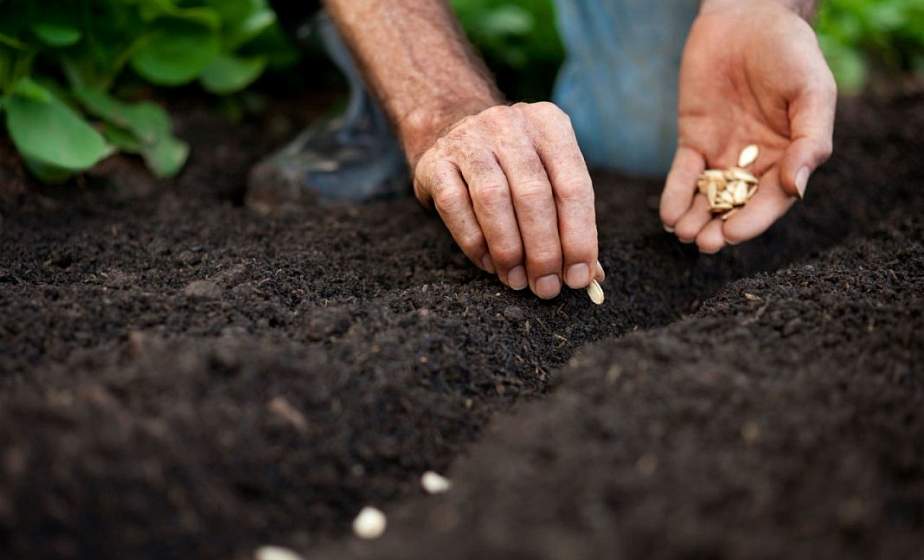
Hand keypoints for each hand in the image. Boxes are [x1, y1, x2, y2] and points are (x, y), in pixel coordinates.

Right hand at [413, 102, 603, 298]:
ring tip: (518, 280)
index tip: (578, 277)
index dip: (579, 236)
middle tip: (546, 287)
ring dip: (508, 249)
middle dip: (543, 250)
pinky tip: (489, 263)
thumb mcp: (548, 178)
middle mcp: (510, 126)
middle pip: (533, 194)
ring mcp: (469, 139)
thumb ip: (570, 222)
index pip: (574, 185)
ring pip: (493, 198)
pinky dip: (474, 242)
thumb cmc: (512, 167)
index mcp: (549, 126)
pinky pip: (454, 206)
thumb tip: (590, 276)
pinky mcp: (434, 161)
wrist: (450, 129)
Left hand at [659, 0, 836, 252]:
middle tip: (703, 243)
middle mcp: (756, 164)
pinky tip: (668, 214)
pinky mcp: (694, 141)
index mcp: (790, 158)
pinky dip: (675, 195)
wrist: (747, 18)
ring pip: (708, 198)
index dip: (752, 221)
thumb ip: (810, 141)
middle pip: (737, 207)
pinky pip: (683, 175)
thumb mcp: (812, 93)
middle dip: (720, 228)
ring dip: (695, 219)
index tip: (732, 235)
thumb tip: (798, 189)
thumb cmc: (791, 53)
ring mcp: (723, 155)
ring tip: (683, 233)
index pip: (772, 200)